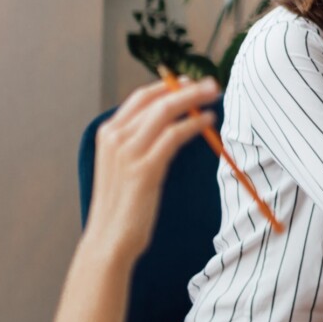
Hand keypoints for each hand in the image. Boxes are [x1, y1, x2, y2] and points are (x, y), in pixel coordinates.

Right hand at [83, 76, 220, 262]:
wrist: (108, 240)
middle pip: (156, 100)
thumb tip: (169, 122)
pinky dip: (194, 124)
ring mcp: (127, 152)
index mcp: (107, 133)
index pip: (141, 97)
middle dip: (186, 88)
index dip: (167, 87)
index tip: (189, 82)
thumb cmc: (122, 205)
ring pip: (166, 112)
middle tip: (212, 85)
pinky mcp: (144, 169)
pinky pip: (174, 135)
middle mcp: (114, 137)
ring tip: (215, 97)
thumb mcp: (123, 166)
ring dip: (194, 100)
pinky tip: (209, 122)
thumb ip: (138, 142)